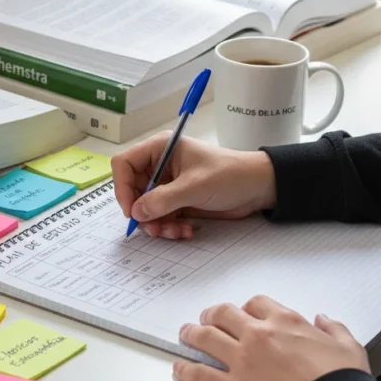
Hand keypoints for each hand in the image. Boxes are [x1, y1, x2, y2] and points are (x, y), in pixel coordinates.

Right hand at [111, 133, 275, 238]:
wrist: (258, 188)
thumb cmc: (230, 175)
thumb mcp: (195, 186)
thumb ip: (163, 199)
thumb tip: (136, 212)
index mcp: (160, 149)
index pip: (124, 164)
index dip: (122, 187)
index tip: (132, 210)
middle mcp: (160, 165)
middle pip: (132, 190)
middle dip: (142, 212)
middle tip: (153, 228)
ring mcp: (168, 184)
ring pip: (146, 208)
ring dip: (156, 224)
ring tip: (174, 232)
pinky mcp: (177, 201)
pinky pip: (160, 217)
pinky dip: (168, 227)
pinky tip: (185, 230)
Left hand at [174, 296, 370, 380]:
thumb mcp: (348, 346)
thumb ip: (334, 328)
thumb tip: (324, 319)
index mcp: (285, 322)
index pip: (256, 303)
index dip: (245, 307)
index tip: (242, 312)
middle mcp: (259, 335)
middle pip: (224, 314)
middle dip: (212, 314)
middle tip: (206, 317)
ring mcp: (242, 360)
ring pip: (206, 338)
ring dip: (192, 334)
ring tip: (186, 334)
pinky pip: (201, 375)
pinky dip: (186, 370)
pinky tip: (180, 368)